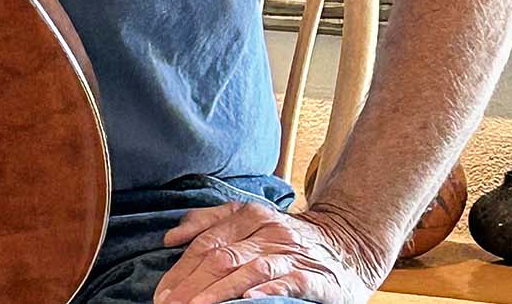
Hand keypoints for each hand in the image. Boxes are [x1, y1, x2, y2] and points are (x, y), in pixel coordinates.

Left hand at [153, 199, 387, 303]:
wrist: (348, 243)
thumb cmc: (288, 239)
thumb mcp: (251, 220)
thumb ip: (211, 222)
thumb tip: (171, 237)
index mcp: (249, 215)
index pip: (206, 243)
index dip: (181, 270)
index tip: (162, 295)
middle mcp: (269, 230)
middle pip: (222, 257)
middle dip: (192, 285)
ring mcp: (292, 253)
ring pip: (250, 269)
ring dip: (220, 291)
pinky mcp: (315, 276)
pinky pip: (289, 283)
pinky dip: (267, 291)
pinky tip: (249, 300)